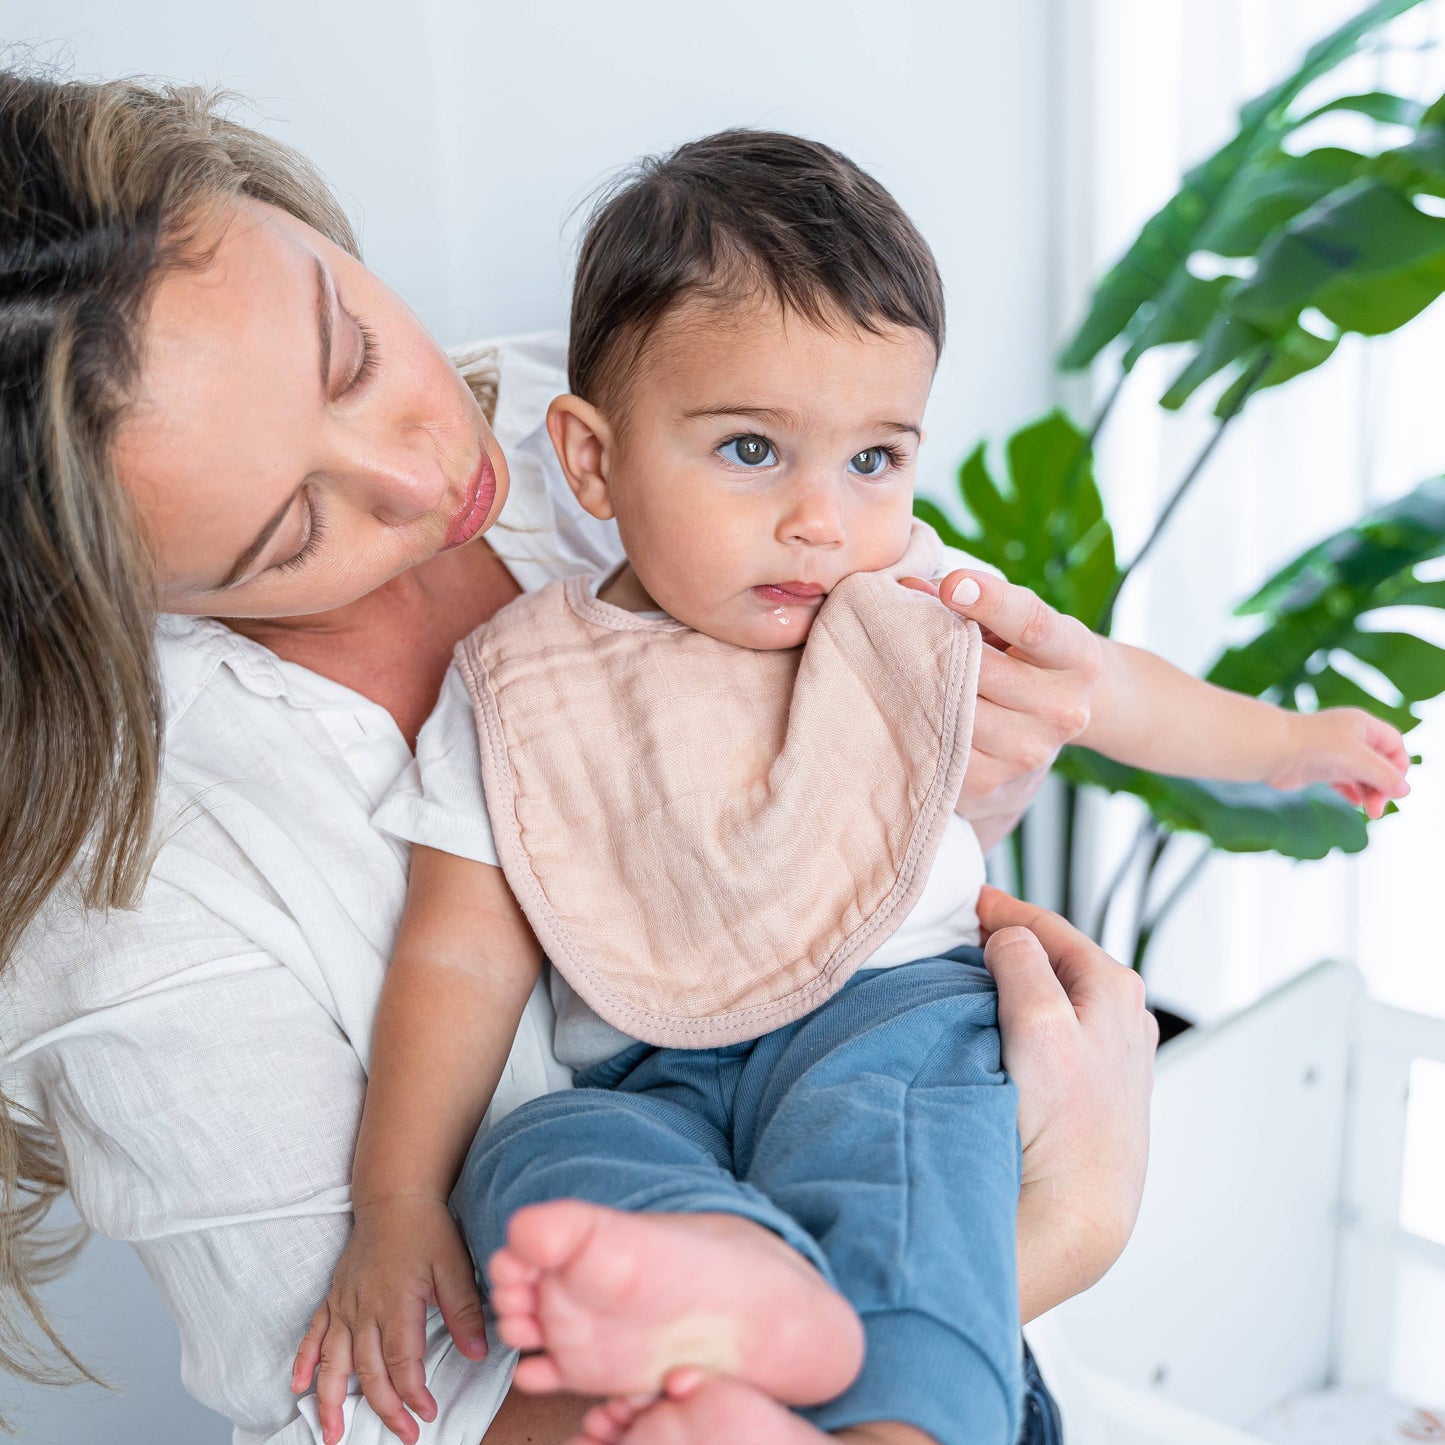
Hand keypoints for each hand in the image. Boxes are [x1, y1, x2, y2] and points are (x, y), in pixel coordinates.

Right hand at [292, 1196, 488, 1444]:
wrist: (395, 1196)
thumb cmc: (427, 1229)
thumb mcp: (455, 1266)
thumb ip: (464, 1311)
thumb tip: (478, 1353)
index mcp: (395, 1303)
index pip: (402, 1362)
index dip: (413, 1394)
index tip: (427, 1414)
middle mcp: (364, 1309)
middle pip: (368, 1371)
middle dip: (384, 1409)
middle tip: (403, 1435)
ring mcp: (344, 1304)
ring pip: (333, 1362)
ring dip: (331, 1401)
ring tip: (332, 1434)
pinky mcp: (334, 1296)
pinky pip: (314, 1334)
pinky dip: (305, 1361)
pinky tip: (299, 1386)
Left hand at [900, 570, 1101, 849]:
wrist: (1048, 723)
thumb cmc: (1021, 655)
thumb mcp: (1012, 622)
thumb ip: (969, 601)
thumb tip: (908, 588)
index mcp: (1077, 657)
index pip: (1033, 625)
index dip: (991, 602)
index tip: (951, 584)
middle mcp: (1065, 710)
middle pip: (981, 670)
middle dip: (934, 645)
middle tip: (895, 626)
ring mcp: (1032, 752)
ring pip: (954, 711)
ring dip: (919, 686)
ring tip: (898, 667)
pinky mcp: (995, 785)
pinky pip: (938, 748)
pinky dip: (916, 724)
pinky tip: (905, 706)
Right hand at [977, 885, 1157, 1315]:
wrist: (1078, 1208)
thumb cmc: (1064, 1125)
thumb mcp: (1038, 1020)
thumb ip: (1021, 961)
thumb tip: (1007, 935)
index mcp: (1114, 987)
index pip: (1048, 926)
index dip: (1003, 909)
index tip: (968, 900)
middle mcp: (1123, 1014)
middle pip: (1054, 956)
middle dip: (1010, 943)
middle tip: (964, 935)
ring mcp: (1112, 1051)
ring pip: (1055, 992)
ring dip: (1018, 981)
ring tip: (976, 978)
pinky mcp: (1095, 1084)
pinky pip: (1055, 1028)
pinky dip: (1025, 1015)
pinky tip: (999, 1028)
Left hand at [1266, 707, 1409, 818]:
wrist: (1271, 751)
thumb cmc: (1314, 747)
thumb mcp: (1357, 760)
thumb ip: (1383, 775)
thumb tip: (1405, 791)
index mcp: (1362, 725)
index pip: (1394, 745)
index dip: (1399, 766)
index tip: (1393, 786)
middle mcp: (1349, 737)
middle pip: (1379, 763)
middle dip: (1383, 785)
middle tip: (1378, 807)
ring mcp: (1334, 753)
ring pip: (1362, 774)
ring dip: (1370, 793)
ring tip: (1371, 811)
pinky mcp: (1319, 768)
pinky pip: (1344, 782)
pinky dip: (1353, 792)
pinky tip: (1358, 804)